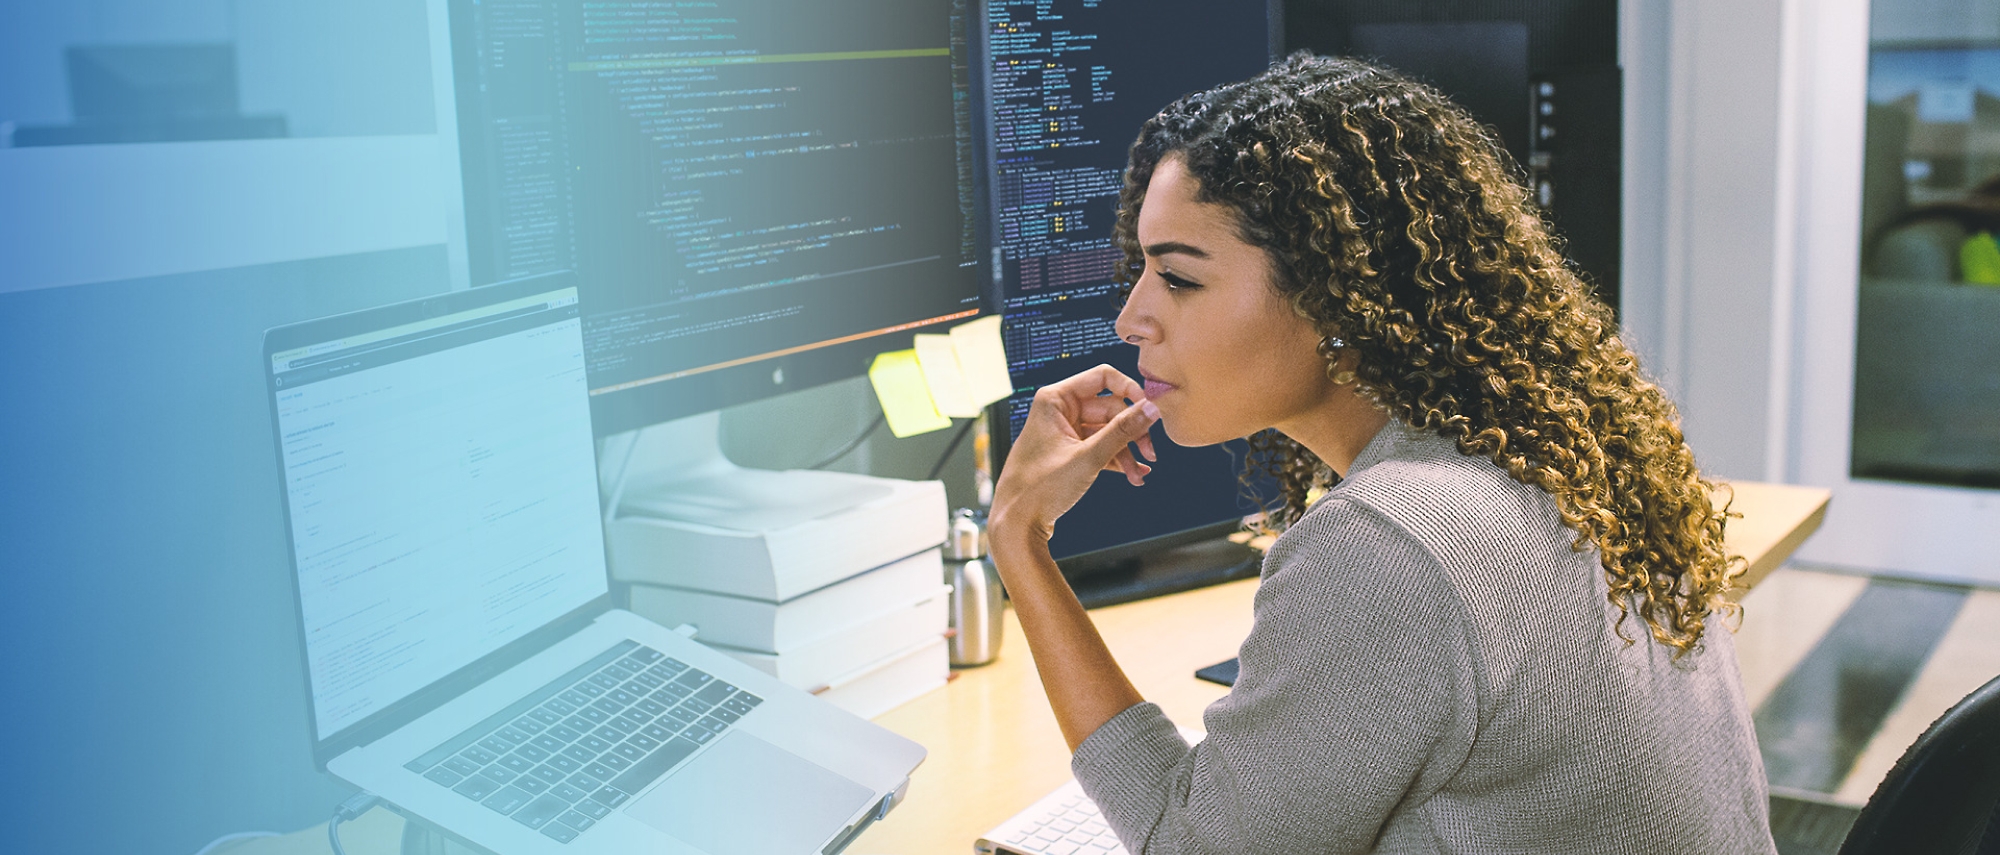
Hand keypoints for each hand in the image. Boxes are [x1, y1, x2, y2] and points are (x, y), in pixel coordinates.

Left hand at [990, 365, 1160, 542]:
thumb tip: (1151, 408)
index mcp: (1055, 400)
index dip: (1130, 389)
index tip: (1149, 408)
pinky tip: (1134, 474)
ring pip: (1107, 431)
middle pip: (1110, 408)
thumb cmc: (1038, 489)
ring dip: (1126, 451)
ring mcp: (1064, 432)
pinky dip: (1116, 460)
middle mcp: (1059, 411)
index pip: (1102, 377)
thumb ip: (1123, 430)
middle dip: (1131, 432)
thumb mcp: (1088, 457)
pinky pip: (1100, 447)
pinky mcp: (1068, 452)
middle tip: (1150, 452)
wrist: (1016, 524)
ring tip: (1139, 473)